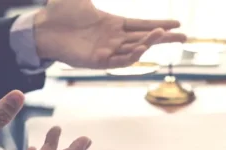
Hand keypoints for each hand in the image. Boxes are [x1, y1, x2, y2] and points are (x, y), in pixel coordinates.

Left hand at [34, 0, 186, 68]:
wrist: (40, 27)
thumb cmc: (58, 13)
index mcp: (113, 24)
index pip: (142, 24)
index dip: (160, 24)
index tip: (177, 23)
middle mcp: (113, 39)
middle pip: (145, 38)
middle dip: (165, 38)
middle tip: (185, 36)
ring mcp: (106, 51)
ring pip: (134, 49)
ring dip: (149, 43)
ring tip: (162, 35)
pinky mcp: (97, 61)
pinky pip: (119, 61)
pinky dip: (131, 56)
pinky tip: (142, 48)